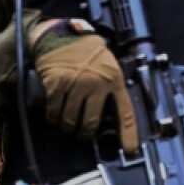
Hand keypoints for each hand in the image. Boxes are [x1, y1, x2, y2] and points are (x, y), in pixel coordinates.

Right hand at [29, 19, 138, 153]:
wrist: (62, 35)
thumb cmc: (86, 52)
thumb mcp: (108, 65)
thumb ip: (110, 86)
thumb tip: (110, 115)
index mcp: (114, 80)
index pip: (125, 112)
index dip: (128, 133)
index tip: (130, 149)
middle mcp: (97, 83)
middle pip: (90, 122)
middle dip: (83, 133)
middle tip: (80, 135)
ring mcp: (76, 83)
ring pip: (70, 119)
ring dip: (67, 127)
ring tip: (66, 126)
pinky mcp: (58, 84)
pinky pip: (54, 111)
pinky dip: (53, 118)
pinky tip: (54, 118)